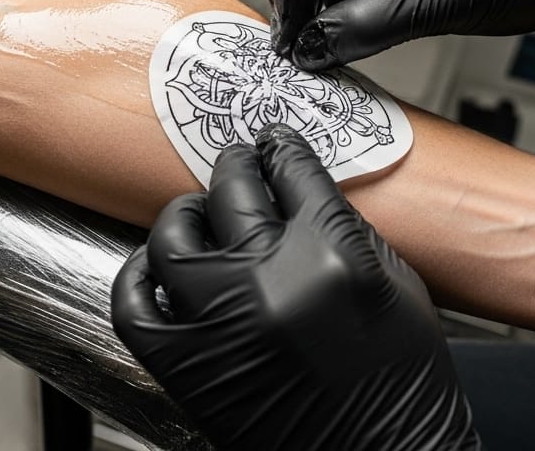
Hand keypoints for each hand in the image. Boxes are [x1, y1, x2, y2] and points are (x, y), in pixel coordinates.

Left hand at [112, 124, 478, 450]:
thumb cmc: (400, 390)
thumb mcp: (399, 289)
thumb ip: (345, 232)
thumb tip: (300, 193)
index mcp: (334, 256)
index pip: (294, 169)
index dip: (281, 148)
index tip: (275, 144)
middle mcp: (270, 281)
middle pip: (232, 188)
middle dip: (237, 166)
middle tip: (240, 164)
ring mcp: (220, 322)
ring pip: (172, 237)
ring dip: (186, 217)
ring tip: (199, 217)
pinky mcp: (184, 366)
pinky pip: (133, 304)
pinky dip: (139, 278)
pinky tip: (158, 270)